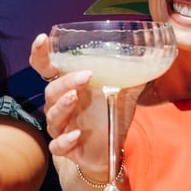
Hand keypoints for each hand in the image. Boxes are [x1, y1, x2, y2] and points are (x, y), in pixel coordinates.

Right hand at [30, 31, 124, 190]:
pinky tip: (77, 134)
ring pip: (53, 116)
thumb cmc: (109, 116)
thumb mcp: (123, 94)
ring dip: (62, 105)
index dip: (41, 54)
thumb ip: (130, 77)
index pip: (46, 68)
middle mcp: (60, 105)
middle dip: (66, 81)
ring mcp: (61, 127)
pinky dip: (65, 140)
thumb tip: (149, 57)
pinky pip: (57, 145)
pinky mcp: (65, 148)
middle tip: (86, 75)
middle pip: (51, 91)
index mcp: (68, 87)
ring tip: (75, 97)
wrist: (110, 151)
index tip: (42, 39)